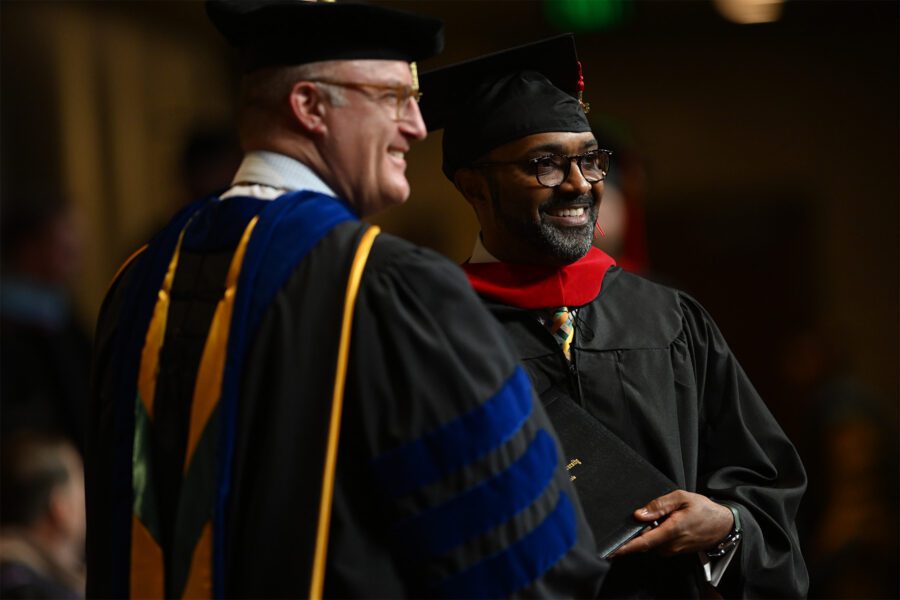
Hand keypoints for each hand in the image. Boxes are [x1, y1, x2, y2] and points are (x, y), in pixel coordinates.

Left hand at [610, 490, 733, 557]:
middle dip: (638, 531)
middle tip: (648, 516)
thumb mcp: (682, 498)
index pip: (643, 542)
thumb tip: (639, 514)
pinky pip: (659, 543)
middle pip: (645, 541)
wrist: (724, 525)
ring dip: (650, 531)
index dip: (626, 547)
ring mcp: (674, 550)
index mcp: (672, 530)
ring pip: (652, 541)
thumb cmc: (704, 510)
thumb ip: (659, 505)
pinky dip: (657, 534)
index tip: (612, 550)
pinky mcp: (675, 551)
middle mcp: (671, 544)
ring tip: (663, 517)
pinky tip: (666, 523)